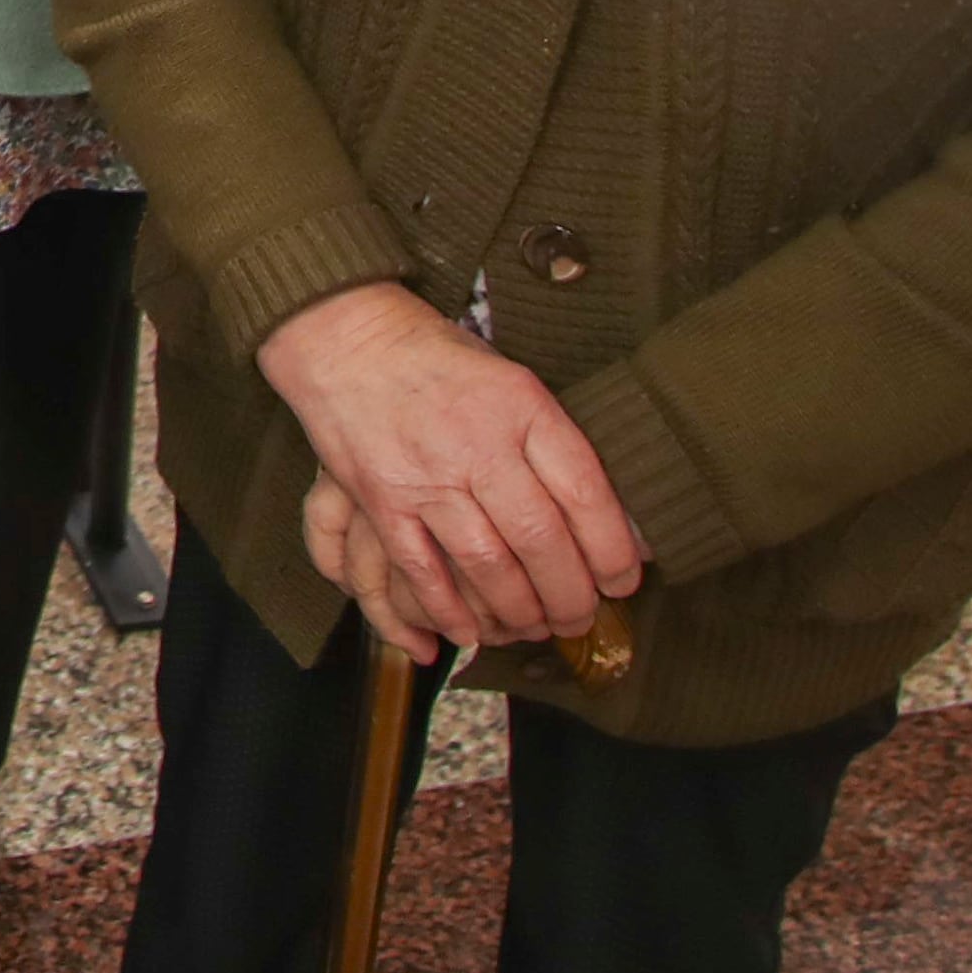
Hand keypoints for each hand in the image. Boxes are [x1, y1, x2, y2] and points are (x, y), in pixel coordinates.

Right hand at [257, 281, 645, 662]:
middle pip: (540, 538)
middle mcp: (477, 443)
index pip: (585, 491)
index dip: (612, 550)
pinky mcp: (381, 500)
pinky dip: (447, 611)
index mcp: (522, 407)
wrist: (349, 340)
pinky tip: (468, 633)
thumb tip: (617, 521)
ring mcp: (426, 475)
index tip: (623, 582)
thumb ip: (557, 445)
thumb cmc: (442, 363)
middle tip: (581, 619)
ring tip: (535, 627)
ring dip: (518, 611)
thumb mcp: (515, 382)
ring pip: (486, 564)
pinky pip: (420, 571)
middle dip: (569, 595)